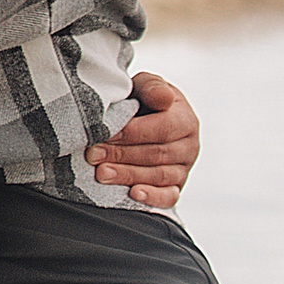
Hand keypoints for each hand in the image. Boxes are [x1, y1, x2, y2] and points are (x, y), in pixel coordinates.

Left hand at [89, 66, 198, 210]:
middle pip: (157, 154)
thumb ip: (153, 88)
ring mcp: (184, 169)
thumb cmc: (145, 102)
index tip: (106, 133)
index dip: (133, 132)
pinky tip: (133, 194)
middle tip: (94, 154)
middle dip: (122, 155)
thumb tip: (163, 99)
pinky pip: (168, 197)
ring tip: (102, 173)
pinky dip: (152, 197)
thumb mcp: (148, 86)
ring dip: (128, 175)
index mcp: (185, 120)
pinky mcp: (176, 188)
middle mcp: (189, 146)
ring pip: (158, 176)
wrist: (148, 120)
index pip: (163, 128)